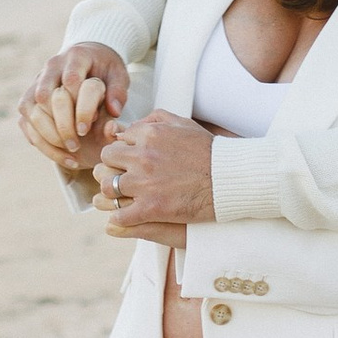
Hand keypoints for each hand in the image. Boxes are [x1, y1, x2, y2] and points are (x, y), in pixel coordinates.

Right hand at [18, 42, 128, 172]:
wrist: (88, 59)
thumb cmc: (105, 71)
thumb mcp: (119, 76)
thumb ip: (118, 92)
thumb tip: (113, 112)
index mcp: (76, 57)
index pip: (70, 80)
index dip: (78, 108)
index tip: (87, 129)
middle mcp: (52, 67)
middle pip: (44, 97)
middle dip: (60, 125)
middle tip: (76, 145)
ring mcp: (36, 82)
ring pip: (29, 109)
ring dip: (47, 136)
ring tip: (69, 154)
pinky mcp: (29, 98)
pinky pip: (25, 121)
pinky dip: (40, 141)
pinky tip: (60, 154)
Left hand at [93, 109, 217, 235]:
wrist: (230, 179)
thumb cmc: (208, 152)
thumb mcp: (183, 124)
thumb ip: (154, 120)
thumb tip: (128, 129)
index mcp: (149, 134)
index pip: (118, 141)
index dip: (123, 152)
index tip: (130, 162)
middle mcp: (143, 156)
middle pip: (107, 160)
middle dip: (112, 168)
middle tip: (122, 177)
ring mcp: (145, 183)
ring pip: (108, 187)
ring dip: (113, 192)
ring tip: (123, 197)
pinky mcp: (152, 208)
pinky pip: (120, 215)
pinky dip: (120, 217)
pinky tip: (127, 216)